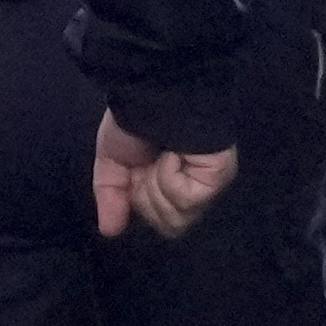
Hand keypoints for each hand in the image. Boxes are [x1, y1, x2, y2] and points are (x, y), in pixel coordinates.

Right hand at [93, 114, 240, 238]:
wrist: (152, 95)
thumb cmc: (134, 119)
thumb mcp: (111, 161)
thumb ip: (110, 196)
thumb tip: (109, 230)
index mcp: (169, 184)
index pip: (158, 220)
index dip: (139, 201)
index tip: (135, 173)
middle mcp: (192, 187)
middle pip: (168, 226)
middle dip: (147, 196)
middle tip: (148, 163)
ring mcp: (207, 184)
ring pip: (176, 217)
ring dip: (156, 185)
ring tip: (161, 155)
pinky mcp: (217, 177)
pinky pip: (184, 199)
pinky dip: (168, 176)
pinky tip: (172, 153)